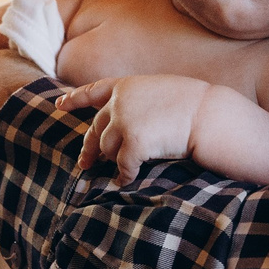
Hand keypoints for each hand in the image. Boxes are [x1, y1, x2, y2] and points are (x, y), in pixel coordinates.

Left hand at [65, 74, 208, 181]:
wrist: (209, 114)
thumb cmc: (194, 104)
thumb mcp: (160, 91)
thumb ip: (139, 101)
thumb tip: (125, 119)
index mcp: (126, 86)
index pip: (93, 90)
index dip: (75, 99)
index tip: (60, 104)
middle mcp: (119, 102)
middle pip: (96, 129)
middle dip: (88, 148)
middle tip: (84, 163)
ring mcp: (125, 122)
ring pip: (107, 149)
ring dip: (113, 162)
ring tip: (118, 172)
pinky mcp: (134, 144)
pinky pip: (123, 166)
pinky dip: (124, 176)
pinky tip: (125, 182)